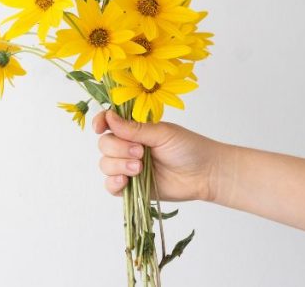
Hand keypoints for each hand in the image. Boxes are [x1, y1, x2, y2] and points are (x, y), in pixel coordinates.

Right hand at [92, 109, 226, 201]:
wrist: (205, 174)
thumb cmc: (189, 148)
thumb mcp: (162, 133)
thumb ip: (134, 129)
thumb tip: (109, 117)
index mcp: (134, 130)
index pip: (108, 123)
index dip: (100, 123)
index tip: (100, 127)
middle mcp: (128, 147)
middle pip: (104, 145)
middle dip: (118, 149)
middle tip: (140, 153)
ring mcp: (128, 168)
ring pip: (105, 165)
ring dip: (118, 166)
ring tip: (139, 169)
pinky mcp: (132, 188)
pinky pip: (110, 186)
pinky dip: (113, 183)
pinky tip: (125, 181)